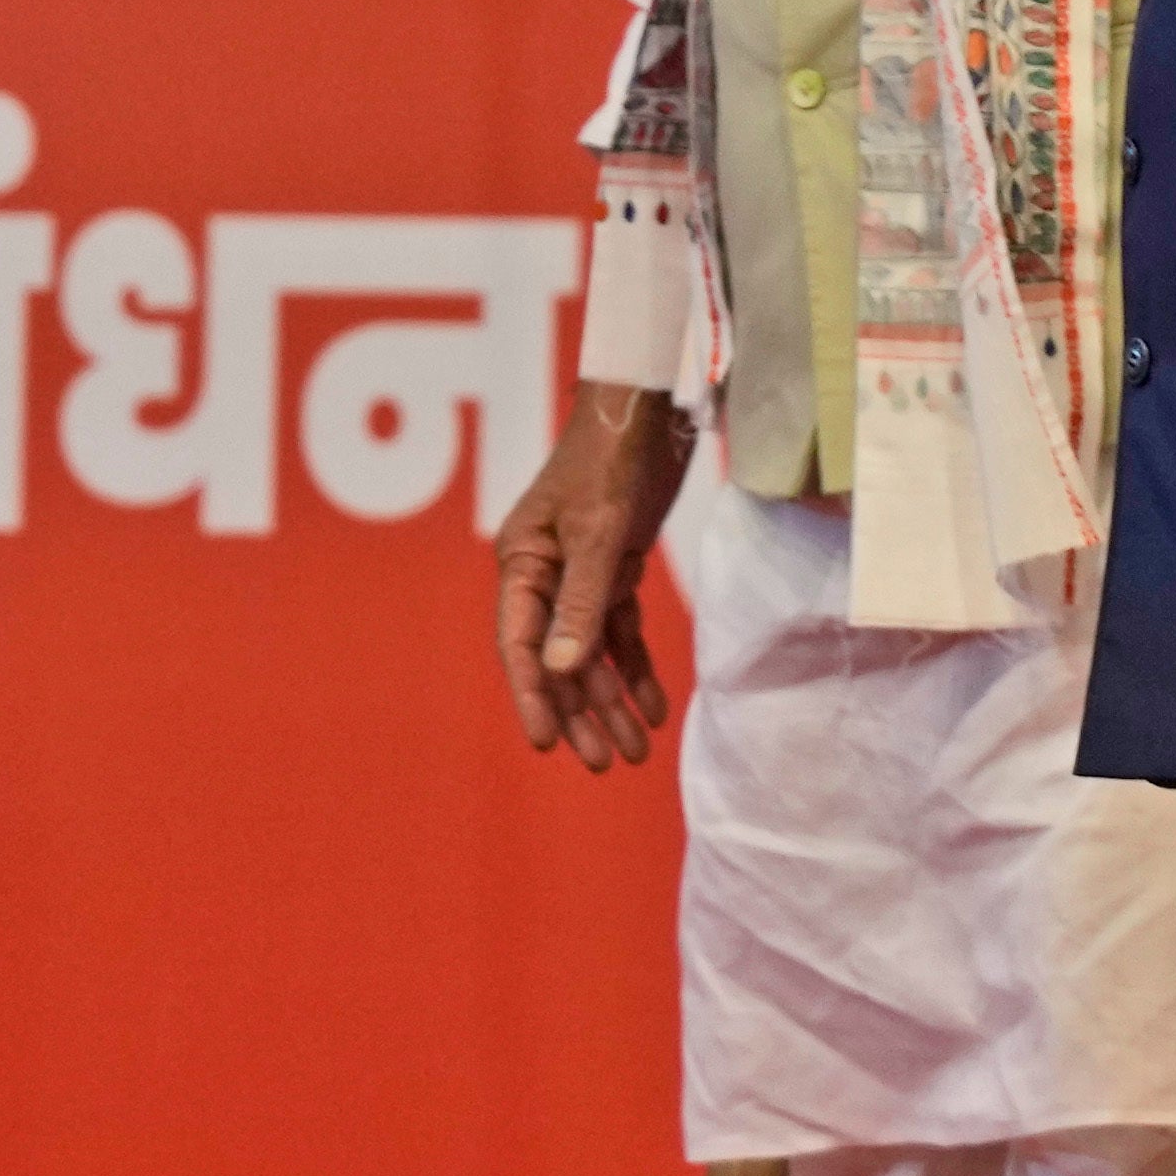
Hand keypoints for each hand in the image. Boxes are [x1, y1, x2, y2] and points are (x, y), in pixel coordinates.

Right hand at [490, 380, 694, 769]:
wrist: (645, 412)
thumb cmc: (611, 463)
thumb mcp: (600, 535)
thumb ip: (583, 604)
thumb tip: (564, 672)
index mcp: (521, 563)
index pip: (521, 644)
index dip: (532, 696)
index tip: (547, 744)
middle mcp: (543, 573)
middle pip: (556, 658)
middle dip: (580, 712)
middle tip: (604, 763)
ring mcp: (579, 572)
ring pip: (589, 651)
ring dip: (610, 699)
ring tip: (635, 751)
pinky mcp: (614, 566)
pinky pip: (619, 630)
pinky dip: (634, 667)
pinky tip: (654, 706)